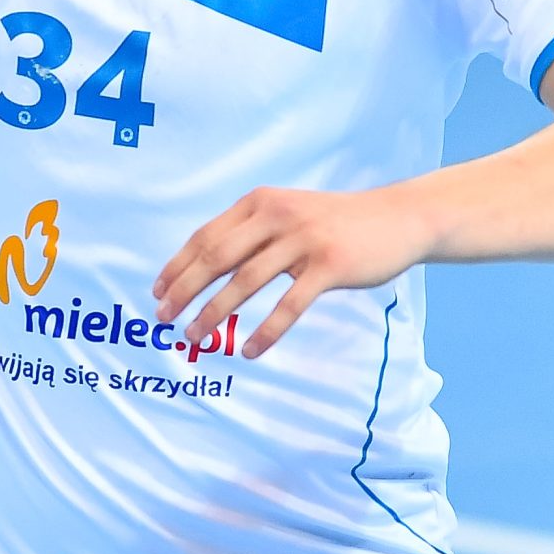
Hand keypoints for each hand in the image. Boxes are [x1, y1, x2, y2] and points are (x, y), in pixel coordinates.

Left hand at [152, 184, 437, 359]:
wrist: (397, 218)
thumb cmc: (335, 222)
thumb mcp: (289, 213)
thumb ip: (253, 231)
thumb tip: (207, 265)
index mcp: (260, 202)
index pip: (206, 236)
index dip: (178, 265)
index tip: (157, 291)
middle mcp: (277, 215)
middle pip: (216, 256)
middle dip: (184, 290)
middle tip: (163, 318)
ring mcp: (303, 240)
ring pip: (245, 281)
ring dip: (215, 313)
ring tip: (194, 337)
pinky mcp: (329, 266)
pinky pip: (289, 305)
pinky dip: (266, 331)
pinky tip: (249, 351)